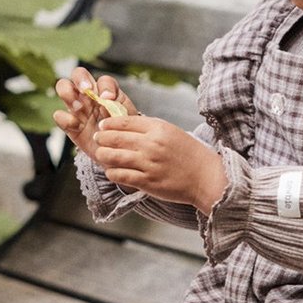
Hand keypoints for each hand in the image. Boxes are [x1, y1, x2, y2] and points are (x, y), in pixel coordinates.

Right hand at [54, 68, 135, 158]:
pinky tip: (77, 126)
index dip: (105, 86)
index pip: (103, 80)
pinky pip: (58, 115)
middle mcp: (90, 95)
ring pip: (63, 87)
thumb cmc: (123, 133)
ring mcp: (77, 108)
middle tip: (87, 91)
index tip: (108, 98)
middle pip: (78, 74)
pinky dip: (65, 118)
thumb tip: (106, 100)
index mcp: (107, 92)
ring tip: (79, 108)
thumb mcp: (127, 120)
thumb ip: (118, 108)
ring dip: (68, 94)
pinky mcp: (69, 123)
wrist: (117, 154)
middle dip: (80, 79)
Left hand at [93, 113, 227, 213]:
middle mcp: (152, 144)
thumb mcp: (172, 132)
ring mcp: (148, 164)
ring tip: (101, 155)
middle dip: (102, 138)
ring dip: (103, 155)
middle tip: (98, 139)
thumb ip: (149, 128)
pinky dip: (112, 172)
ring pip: (113, 157)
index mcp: (158, 128)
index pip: (124, 121)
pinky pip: (120, 175)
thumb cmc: (189, 154)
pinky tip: (112, 171)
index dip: (109, 124)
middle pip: (115, 138)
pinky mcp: (147, 182)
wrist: (205, 177)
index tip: (103, 126)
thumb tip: (125, 125)